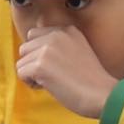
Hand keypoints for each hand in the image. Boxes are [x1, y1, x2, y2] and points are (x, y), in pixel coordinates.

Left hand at [12, 3, 119, 118]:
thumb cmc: (91, 80)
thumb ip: (59, 44)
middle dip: (33, 63)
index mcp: (67, 29)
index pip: (34, 35)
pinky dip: (31, 83)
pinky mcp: (40, 65)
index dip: (39, 53)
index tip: (55, 65)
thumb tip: (32, 51)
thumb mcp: (79, 49)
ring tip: (52, 81)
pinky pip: (21, 73)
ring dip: (32, 75)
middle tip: (53, 75)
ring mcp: (47, 49)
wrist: (102, 94)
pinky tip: (49, 87)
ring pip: (21, 62)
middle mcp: (56, 34)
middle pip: (25, 47)